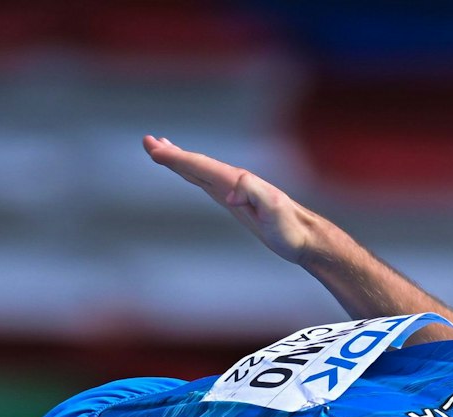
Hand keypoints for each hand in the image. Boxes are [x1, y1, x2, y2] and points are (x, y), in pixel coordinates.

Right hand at [143, 135, 329, 266]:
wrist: (305, 238)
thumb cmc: (291, 228)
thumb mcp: (275, 210)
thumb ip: (254, 193)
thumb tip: (229, 193)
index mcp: (238, 181)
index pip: (200, 166)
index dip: (176, 158)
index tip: (154, 149)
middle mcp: (233, 181)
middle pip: (196, 163)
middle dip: (171, 153)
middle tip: (147, 141)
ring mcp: (233, 191)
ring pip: (199, 171)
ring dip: (179, 160)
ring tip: (159, 148)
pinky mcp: (234, 202)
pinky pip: (207, 183)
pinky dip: (193, 174)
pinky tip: (188, 173)